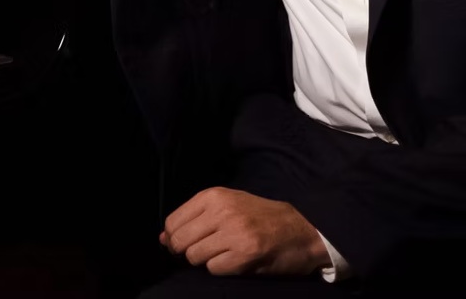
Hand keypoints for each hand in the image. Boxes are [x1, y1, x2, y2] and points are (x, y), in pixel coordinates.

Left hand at [159, 187, 329, 276]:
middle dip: (187, 251)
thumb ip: (195, 218)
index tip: (188, 241)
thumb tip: (162, 238)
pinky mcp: (244, 255)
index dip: (174, 237)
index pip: (173, 222)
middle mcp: (222, 211)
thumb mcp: (228, 205)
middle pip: (180, 241)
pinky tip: (236, 260)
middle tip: (206, 250)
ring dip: (206, 260)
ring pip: (195, 257)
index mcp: (214, 195)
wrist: (302, 229)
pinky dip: (221, 269)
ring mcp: (233, 233)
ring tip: (225, 253)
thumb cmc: (261, 217)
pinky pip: (213, 269)